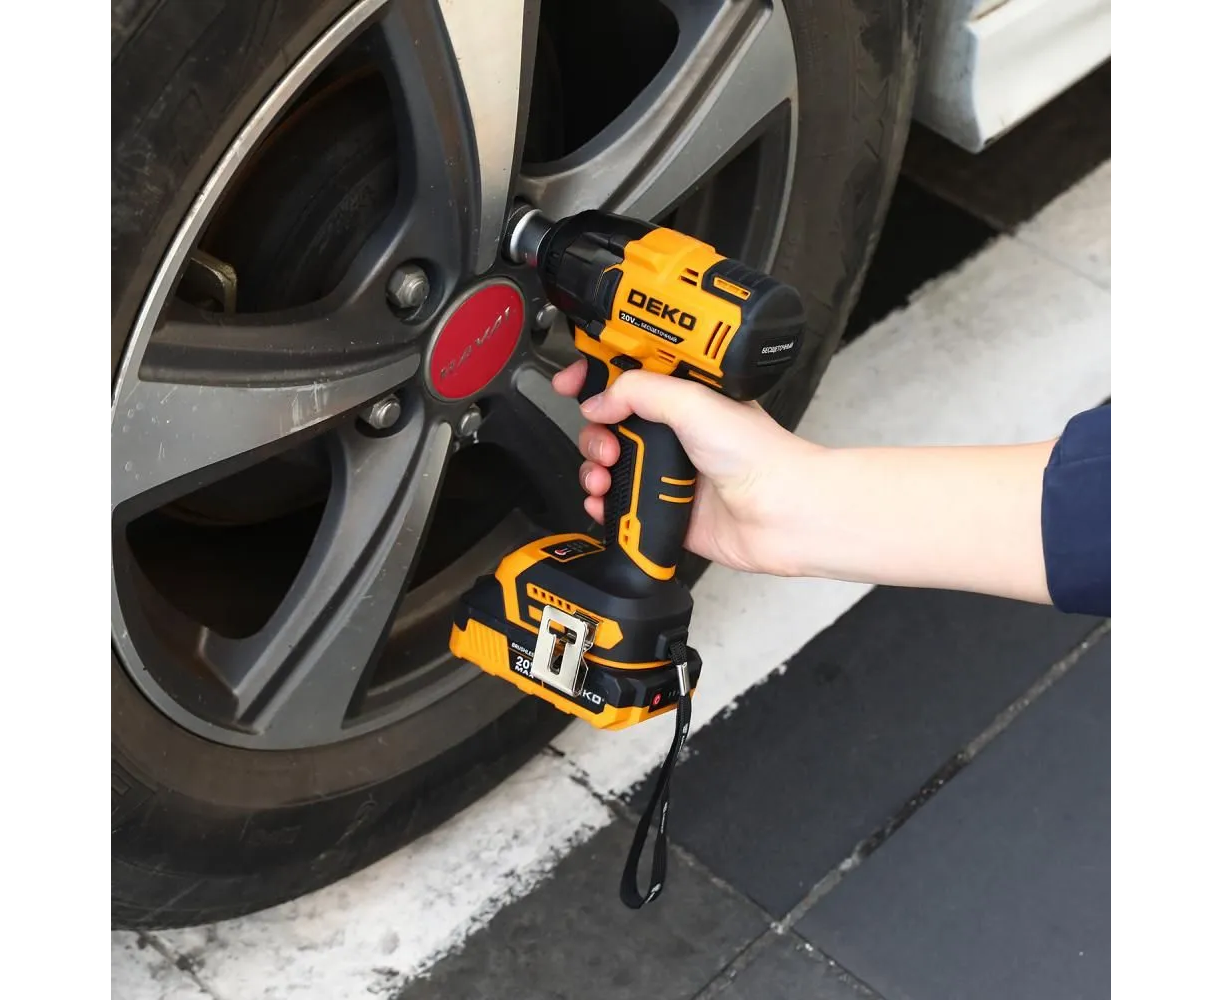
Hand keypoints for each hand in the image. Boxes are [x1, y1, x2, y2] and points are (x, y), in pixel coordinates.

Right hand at [551, 360, 818, 574]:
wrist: (781, 513)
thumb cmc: (760, 455)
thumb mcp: (694, 402)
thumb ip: (640, 392)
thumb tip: (599, 399)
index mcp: (684, 397)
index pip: (628, 377)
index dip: (595, 376)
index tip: (569, 382)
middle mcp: (675, 433)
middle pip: (609, 424)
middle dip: (594, 432)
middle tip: (607, 443)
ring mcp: (668, 472)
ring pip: (609, 464)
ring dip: (594, 468)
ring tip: (604, 475)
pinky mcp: (664, 509)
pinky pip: (618, 504)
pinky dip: (601, 503)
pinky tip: (602, 502)